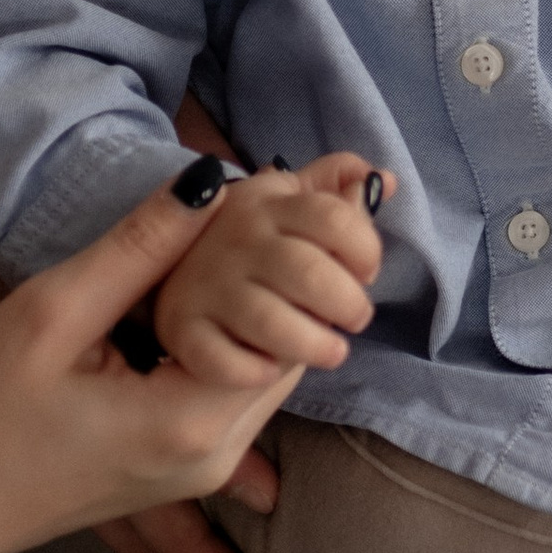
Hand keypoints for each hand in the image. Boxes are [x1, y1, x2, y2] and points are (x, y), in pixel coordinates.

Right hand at [104, 149, 385, 552]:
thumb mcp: (51, 314)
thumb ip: (138, 249)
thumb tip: (213, 180)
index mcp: (190, 419)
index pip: (290, 323)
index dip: (299, 248)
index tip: (303, 184)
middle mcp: (212, 454)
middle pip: (293, 349)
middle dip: (299, 273)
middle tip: (308, 191)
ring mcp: (198, 470)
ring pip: (266, 370)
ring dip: (272, 306)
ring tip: (264, 228)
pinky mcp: (177, 469)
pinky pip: (234, 391)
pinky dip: (241, 339)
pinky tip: (225, 292)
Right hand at [151, 153, 384, 386]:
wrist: (167, 270)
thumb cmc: (250, 246)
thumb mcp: (287, 206)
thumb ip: (334, 194)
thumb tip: (385, 180)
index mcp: (267, 203)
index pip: (332, 216)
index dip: (365, 249)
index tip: (366, 272)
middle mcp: (234, 238)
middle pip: (308, 272)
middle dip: (348, 303)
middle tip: (356, 319)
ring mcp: (204, 285)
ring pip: (270, 320)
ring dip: (314, 344)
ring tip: (332, 352)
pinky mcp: (181, 330)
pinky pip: (222, 360)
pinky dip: (254, 372)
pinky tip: (269, 369)